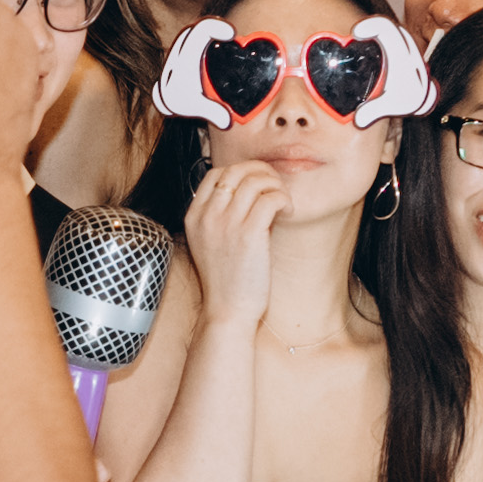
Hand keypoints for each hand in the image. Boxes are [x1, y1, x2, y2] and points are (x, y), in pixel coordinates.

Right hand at [179, 155, 290, 312]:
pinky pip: (270, 199)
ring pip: (256, 182)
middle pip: (236, 171)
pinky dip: (283, 199)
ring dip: (276, 186)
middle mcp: (207, 216)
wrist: (228, 310)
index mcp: (194, 217)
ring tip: (283, 201)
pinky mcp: (249, 234)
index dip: (240, 171)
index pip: (215, 174)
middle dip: (261, 172)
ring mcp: (226, 224)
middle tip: (275, 186)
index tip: (257, 183)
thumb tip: (249, 191)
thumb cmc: (225, 280)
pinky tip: (288, 212)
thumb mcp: (209, 243)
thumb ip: (219, 216)